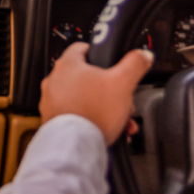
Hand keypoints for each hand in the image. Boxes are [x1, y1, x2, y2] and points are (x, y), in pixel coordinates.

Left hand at [39, 43, 153, 144]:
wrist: (76, 145)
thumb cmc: (94, 113)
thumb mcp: (123, 83)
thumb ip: (134, 64)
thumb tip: (142, 55)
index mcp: (68, 65)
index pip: (82, 47)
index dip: (99, 52)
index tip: (109, 61)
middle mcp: (54, 81)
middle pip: (85, 77)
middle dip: (106, 88)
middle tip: (119, 97)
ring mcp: (51, 101)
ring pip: (81, 98)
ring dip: (100, 106)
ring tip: (116, 118)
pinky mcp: (52, 119)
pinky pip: (74, 114)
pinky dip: (89, 118)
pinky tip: (103, 128)